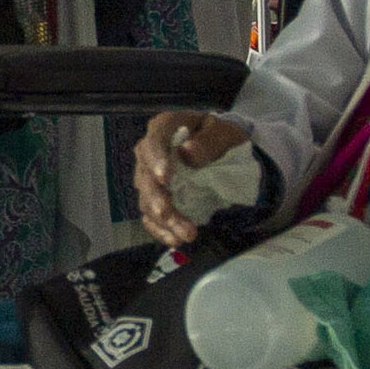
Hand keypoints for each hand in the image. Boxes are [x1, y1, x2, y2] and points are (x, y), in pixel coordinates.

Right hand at [133, 109, 253, 246]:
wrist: (223, 150)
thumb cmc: (221, 136)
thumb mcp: (223, 132)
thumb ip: (208, 141)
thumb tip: (186, 153)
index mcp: (165, 128)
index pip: (154, 141)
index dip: (156, 159)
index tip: (165, 178)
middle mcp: (150, 153)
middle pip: (145, 177)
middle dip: (157, 200)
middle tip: (169, 215)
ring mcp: (150, 177)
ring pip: (147, 201)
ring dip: (164, 221)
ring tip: (187, 234)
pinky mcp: (156, 198)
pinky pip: (150, 217)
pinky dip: (160, 230)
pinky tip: (174, 240)